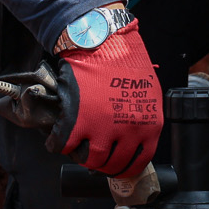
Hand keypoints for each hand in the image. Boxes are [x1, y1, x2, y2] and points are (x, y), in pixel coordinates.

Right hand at [51, 21, 161, 176]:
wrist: (101, 41)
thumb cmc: (125, 60)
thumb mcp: (147, 91)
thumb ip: (142, 116)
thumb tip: (133, 136)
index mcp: (149, 125)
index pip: (139, 161)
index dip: (125, 167)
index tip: (117, 167)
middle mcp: (127, 131)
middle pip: (114, 164)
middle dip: (104, 166)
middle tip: (96, 159)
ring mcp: (101, 128)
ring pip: (91, 160)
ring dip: (84, 158)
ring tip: (80, 148)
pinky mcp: (77, 121)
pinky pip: (65, 146)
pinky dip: (59, 146)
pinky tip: (60, 141)